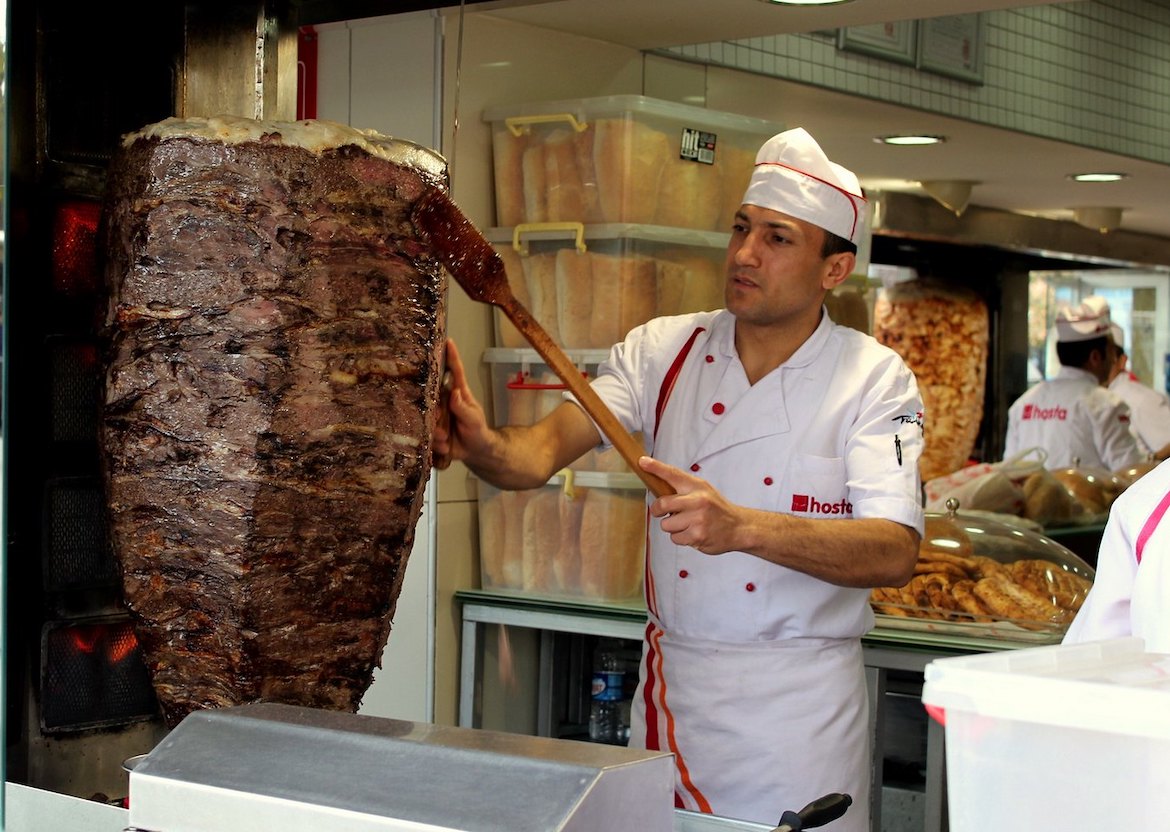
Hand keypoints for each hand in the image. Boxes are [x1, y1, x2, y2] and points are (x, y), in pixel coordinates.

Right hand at [432, 339, 492, 468]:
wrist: (476, 452)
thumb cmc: (478, 431)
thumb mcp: (475, 421)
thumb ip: (464, 408)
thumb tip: (454, 392)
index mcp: (459, 394)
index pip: (456, 372)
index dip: (452, 357)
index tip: (448, 340)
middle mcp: (446, 401)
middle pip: (433, 396)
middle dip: (435, 412)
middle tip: (442, 424)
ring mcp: (438, 415)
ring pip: (428, 418)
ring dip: (438, 432)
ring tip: (447, 440)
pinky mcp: (432, 430)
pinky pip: (428, 435)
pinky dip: (438, 444)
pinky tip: (446, 447)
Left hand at [639, 456, 744, 554]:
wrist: (739, 527)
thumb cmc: (717, 509)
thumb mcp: (704, 491)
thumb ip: (683, 488)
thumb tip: (657, 487)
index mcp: (697, 487)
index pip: (673, 474)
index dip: (656, 468)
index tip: (643, 462)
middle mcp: (698, 501)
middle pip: (662, 503)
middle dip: (658, 510)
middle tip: (663, 511)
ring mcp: (697, 519)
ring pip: (666, 524)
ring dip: (673, 526)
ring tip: (687, 524)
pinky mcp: (697, 536)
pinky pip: (675, 538)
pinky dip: (681, 537)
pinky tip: (693, 533)